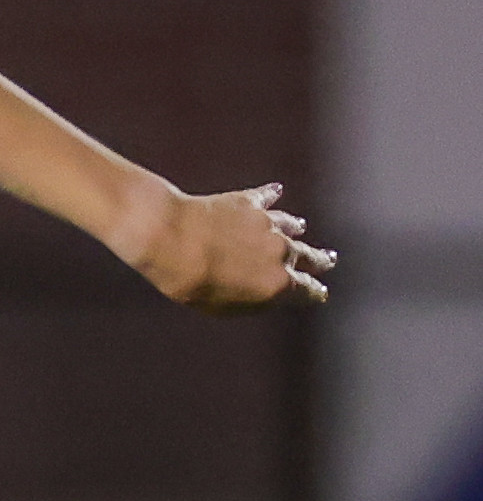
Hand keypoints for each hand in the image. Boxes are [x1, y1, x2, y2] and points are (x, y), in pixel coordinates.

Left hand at [125, 182, 333, 313]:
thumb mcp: (222, 309)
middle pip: (309, 256)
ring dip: (296, 228)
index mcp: (278, 283)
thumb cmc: (191, 282)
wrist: (171, 240)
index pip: (308, 290)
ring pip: (291, 226)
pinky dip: (272, 195)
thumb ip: (252, 303)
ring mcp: (267, 224)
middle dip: (321, 260)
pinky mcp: (249, 202)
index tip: (320, 293)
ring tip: (301, 226)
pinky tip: (276, 191)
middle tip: (329, 259)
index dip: (315, 293)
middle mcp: (281, 252)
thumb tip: (269, 296)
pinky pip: (266, 196)